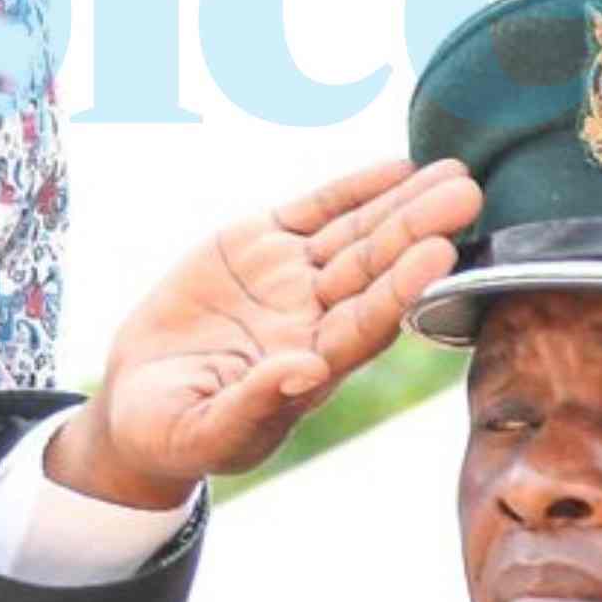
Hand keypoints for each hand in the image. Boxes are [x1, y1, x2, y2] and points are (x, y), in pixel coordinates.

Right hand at [50, 156, 482, 510]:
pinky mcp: (259, 248)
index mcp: (311, 368)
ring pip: (356, 236)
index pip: (367, 322)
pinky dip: (353, 190)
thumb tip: (307, 371)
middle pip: (375, 270)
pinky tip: (398, 169)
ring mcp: (290, 280)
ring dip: (402, 205)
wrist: (136, 400)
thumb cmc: (174, 432)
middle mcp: (312, 319)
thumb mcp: (205, 431)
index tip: (438, 252)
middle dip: (418, 230)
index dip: (402, 287)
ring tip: (451, 173)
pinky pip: (315, 213)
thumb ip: (254, 405)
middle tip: (466, 194)